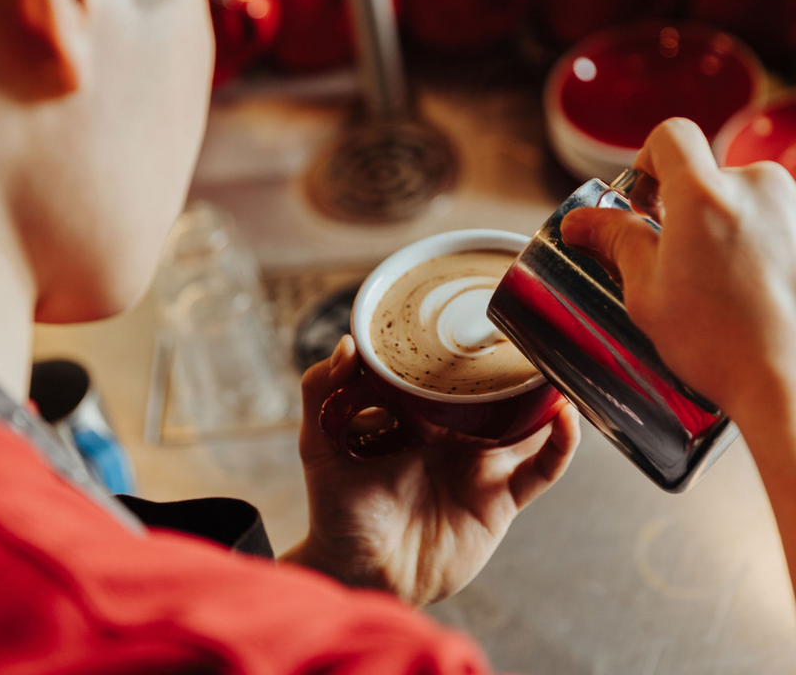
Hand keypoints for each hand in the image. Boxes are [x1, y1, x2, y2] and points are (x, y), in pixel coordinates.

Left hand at [281, 335, 579, 606]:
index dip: (465, 340)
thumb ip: (321, 393)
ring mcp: (481, 463)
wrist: (360, 575)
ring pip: (528, 421)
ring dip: (548, 395)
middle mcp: (455, 432)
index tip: (478, 308)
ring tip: (561, 361)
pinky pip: (540, 470)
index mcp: (417, 412)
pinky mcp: (500, 498)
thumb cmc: (337, 510)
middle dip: (516, 361)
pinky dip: (560, 446)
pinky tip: (566, 417)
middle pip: (496, 389)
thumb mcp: (319, 445)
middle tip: (534, 326)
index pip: (449, 368)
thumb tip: (346, 345)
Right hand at [560, 117, 795, 437]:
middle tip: (675, 261)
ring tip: (717, 284)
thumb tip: (579, 221)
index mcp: (705, 196)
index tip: (645, 204)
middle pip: (708, 173)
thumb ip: (615, 241)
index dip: (648, 162)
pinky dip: (755, 242)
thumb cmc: (721, 346)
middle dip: (685, 209)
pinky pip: (774, 219)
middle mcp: (758, 187)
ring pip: (742, 198)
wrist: (791, 382)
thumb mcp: (646, 293)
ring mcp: (794, 207)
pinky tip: (749, 288)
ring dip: (723, 227)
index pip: (671, 135)